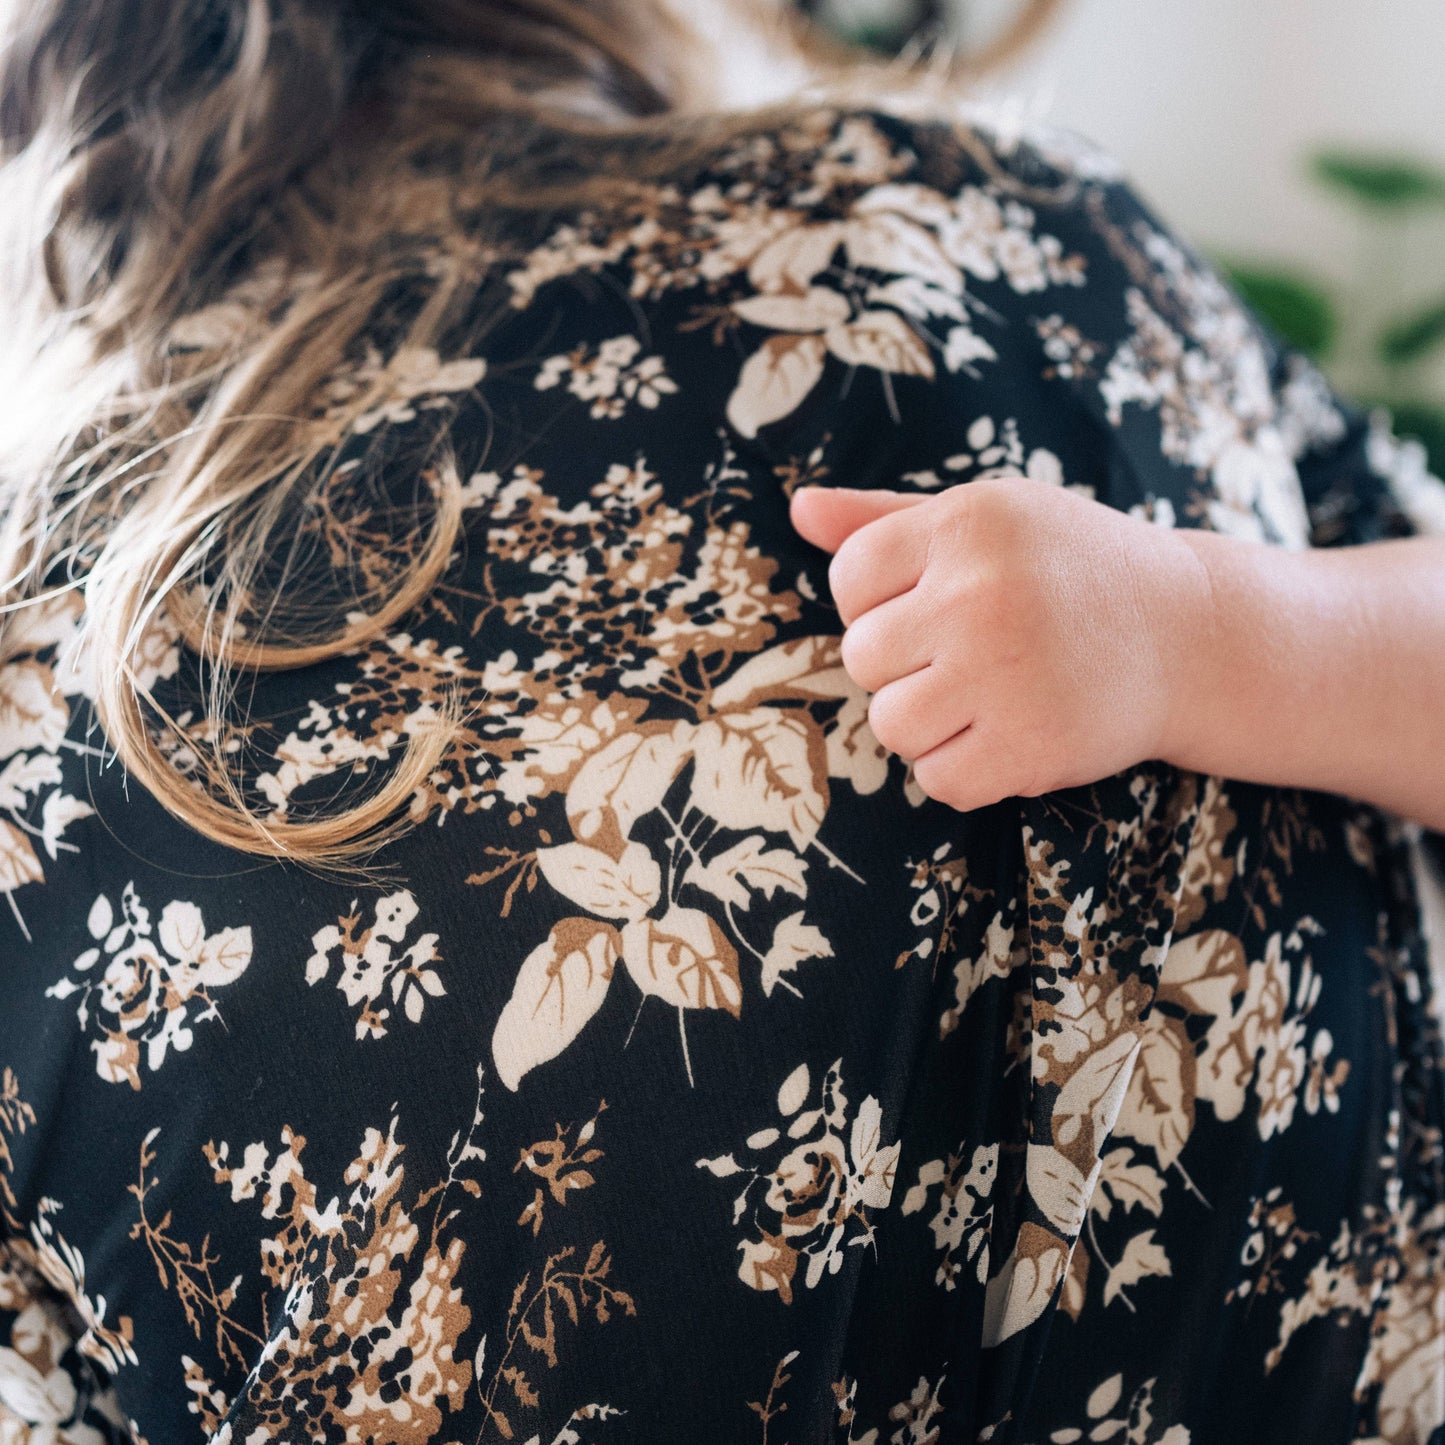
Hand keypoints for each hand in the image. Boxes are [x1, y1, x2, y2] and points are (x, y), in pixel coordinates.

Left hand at [789, 474, 1203, 810]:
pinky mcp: (1031, 746)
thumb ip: (885, 519)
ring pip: (891, 724)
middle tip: (972, 651)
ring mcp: (1006, 672)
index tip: (937, 603)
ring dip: (928, 721)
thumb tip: (800, 509)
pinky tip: (1008, 731)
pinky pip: (938, 779)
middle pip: (863, 657)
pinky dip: (963, 769)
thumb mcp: (988, 519)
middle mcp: (982, 593)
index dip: (881, 601)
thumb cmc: (1068, 569)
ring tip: (985, 692)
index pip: (850, 579)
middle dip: (905, 662)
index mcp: (967, 523)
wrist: (1189, 635)